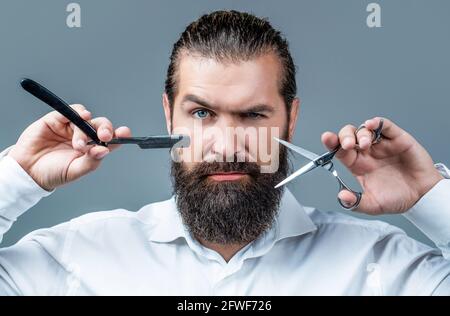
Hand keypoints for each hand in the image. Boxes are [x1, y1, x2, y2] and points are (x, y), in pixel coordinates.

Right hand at [7, 104, 130, 190]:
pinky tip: (81, 117)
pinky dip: (77, 112)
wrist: (27, 171)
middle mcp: (84, 136)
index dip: (120, 135)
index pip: (111, 139)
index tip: (125, 133)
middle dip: (105, 129)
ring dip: (85, 129)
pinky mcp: (55, 120)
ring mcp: (70, 127)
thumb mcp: (75, 171)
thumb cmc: (53, 173)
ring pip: (86, 119)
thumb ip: (91, 161)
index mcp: (92, 149)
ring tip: (78, 145)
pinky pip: (69, 112)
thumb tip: (104, 150)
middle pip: (100, 126)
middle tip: (104, 136)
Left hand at [321, 117, 443, 214]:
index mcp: (358, 165)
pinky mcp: (397, 139)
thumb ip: (356, 203)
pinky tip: (371, 125)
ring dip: (361, 133)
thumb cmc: (398, 198)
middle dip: (344, 136)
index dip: (332, 143)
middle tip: (347, 145)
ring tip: (365, 144)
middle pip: (349, 135)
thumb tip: (341, 196)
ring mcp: (382, 144)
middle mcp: (367, 152)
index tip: (326, 138)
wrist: (422, 197)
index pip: (340, 151)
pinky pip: (385, 126)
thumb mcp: (373, 205)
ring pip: (365, 129)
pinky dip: (377, 122)